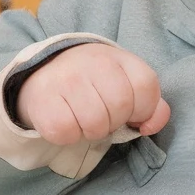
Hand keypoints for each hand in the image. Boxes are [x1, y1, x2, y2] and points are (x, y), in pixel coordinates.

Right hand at [15, 42, 170, 145]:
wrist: (45, 70)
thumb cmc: (93, 82)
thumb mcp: (125, 81)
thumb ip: (149, 102)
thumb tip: (150, 125)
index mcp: (118, 57)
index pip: (146, 86)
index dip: (143, 109)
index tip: (131, 112)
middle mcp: (93, 63)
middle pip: (120, 107)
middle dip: (115, 121)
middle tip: (101, 114)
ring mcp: (67, 79)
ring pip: (95, 125)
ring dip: (91, 131)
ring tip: (83, 117)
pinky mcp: (44, 99)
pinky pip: (67, 133)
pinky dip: (69, 136)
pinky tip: (66, 120)